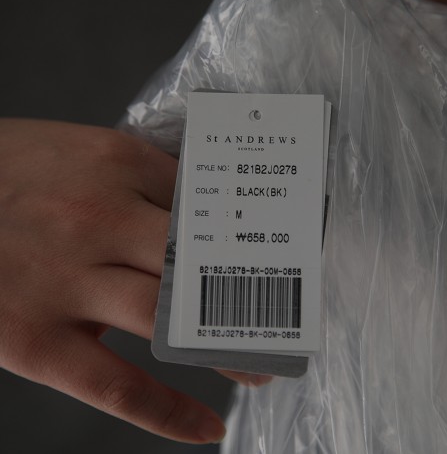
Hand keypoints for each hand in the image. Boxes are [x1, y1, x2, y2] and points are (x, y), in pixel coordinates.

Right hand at [0, 119, 268, 443]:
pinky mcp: (35, 340)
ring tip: (261, 369)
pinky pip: (115, 386)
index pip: (207, 211)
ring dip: (228, 352)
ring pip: (172, 321)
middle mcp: (100, 220)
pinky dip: (167, 413)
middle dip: (253, 296)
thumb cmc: (17, 170)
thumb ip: (148, 182)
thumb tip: (204, 217)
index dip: (247, 241)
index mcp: (120, 165)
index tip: (278, 261)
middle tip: (287, 321)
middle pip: (200, 266)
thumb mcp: (88, 153)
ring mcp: (67, 282)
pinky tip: (207, 428)